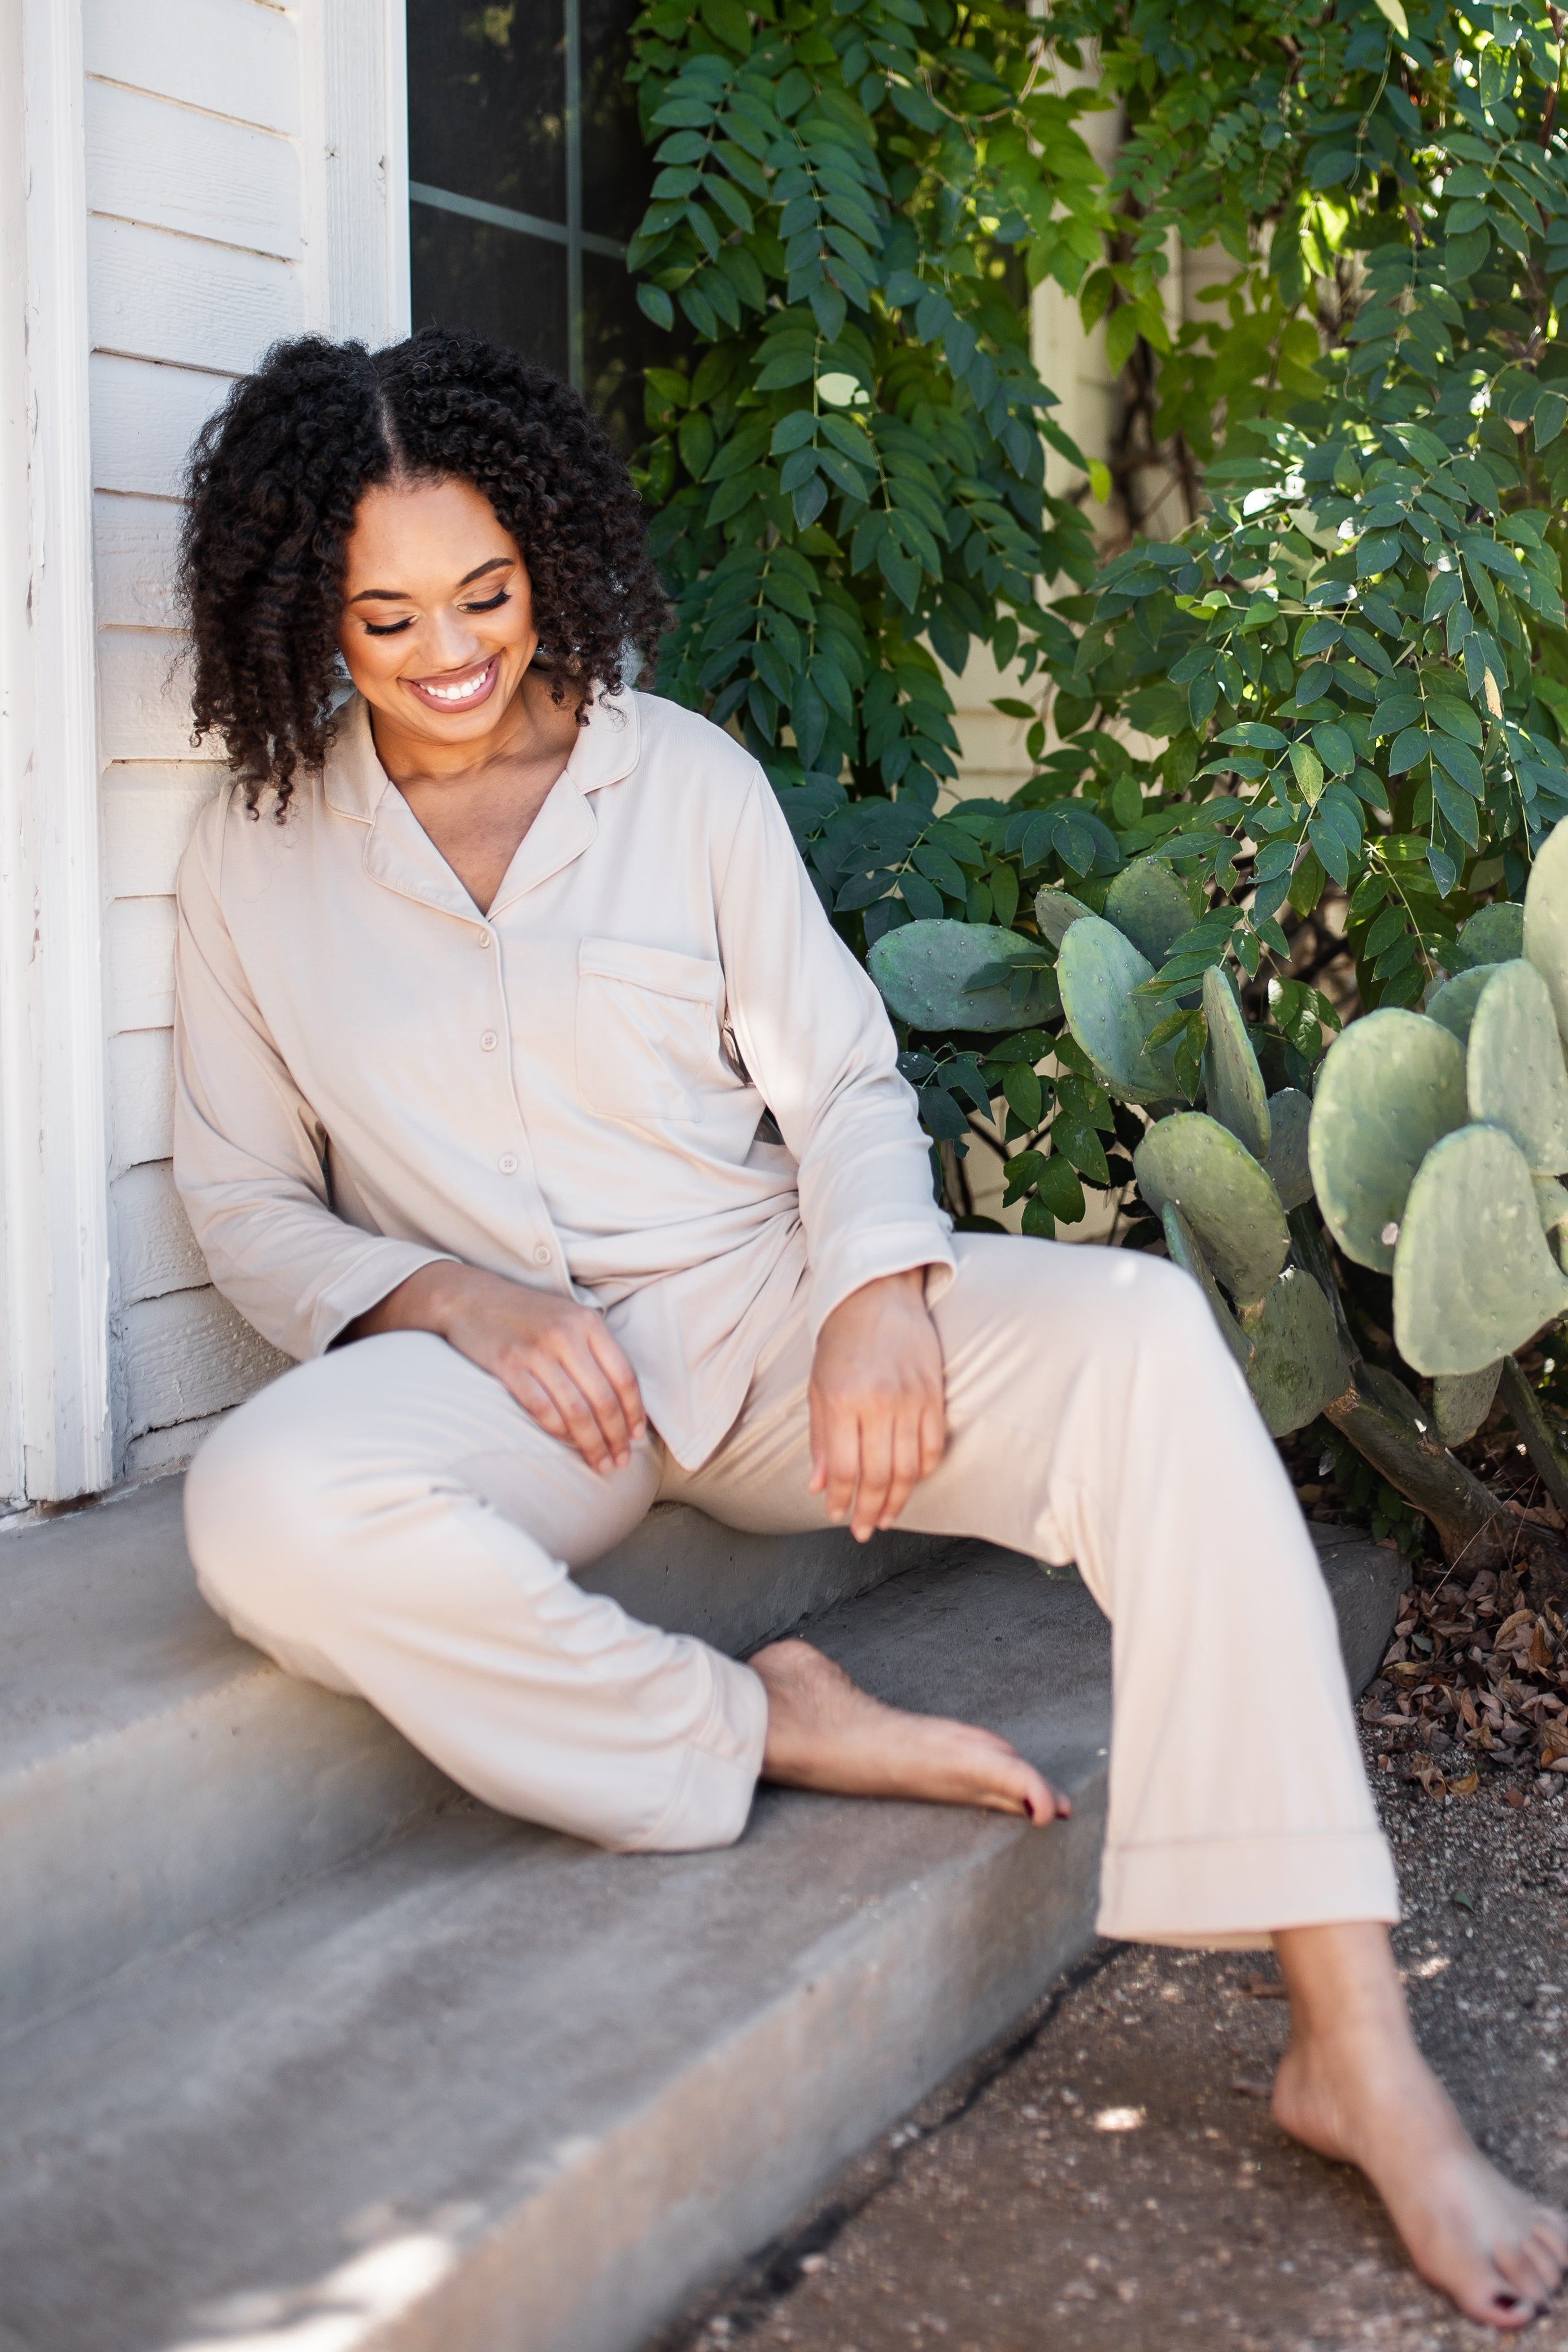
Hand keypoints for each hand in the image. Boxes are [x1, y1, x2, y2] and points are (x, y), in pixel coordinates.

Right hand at [344, 1262, 645, 1472]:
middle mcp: (566, 1335)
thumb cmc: (526, 1314)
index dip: (635, 1412)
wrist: (470, 1298)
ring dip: (592, 1443)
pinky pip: (541, 1409)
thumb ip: (595, 1349)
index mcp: (588, 1322)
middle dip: (616, 1437)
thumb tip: (623, 1401)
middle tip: (621, 1461)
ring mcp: (536, 1351)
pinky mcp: (507, 1366)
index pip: (624, 1376)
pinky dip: (557, 1431)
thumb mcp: (568, 1317)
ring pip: (576, 1411)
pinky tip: (566, 1443)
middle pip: (603, 1399)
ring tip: (600, 1463)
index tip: (638, 1436)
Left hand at [808, 1268, 945, 1541]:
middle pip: (878, 1474)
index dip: (841, 1499)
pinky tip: (911, 1482)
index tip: (838, 1516)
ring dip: (897, 1499)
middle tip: (863, 1529)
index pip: (844, 1467)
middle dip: (869, 1509)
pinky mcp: (934, 1393)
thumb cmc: (841, 1339)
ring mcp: (911, 1398)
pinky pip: (933, 1445)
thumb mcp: (818, 1386)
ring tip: (886, 1516)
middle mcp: (878, 1402)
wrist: (877, 1294)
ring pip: (908, 1466)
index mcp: (842, 1400)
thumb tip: (819, 1486)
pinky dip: (923, 1470)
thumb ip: (820, 1438)